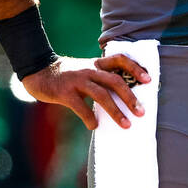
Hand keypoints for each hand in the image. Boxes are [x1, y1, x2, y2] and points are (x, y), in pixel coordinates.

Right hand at [21, 54, 149, 130]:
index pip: (120, 60)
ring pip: (102, 95)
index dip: (136, 68)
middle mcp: (89, 70)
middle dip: (130, 97)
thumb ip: (101, 77)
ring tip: (126, 125)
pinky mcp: (65, 93)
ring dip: (116, 111)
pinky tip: (95, 127)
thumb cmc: (67, 75)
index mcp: (96, 64)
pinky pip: (81, 107)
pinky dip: (90, 118)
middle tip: (141, 112)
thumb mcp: (86, 69)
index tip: (148, 80)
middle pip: (115, 81)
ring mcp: (77, 81)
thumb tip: (123, 96)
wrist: (38, 72)